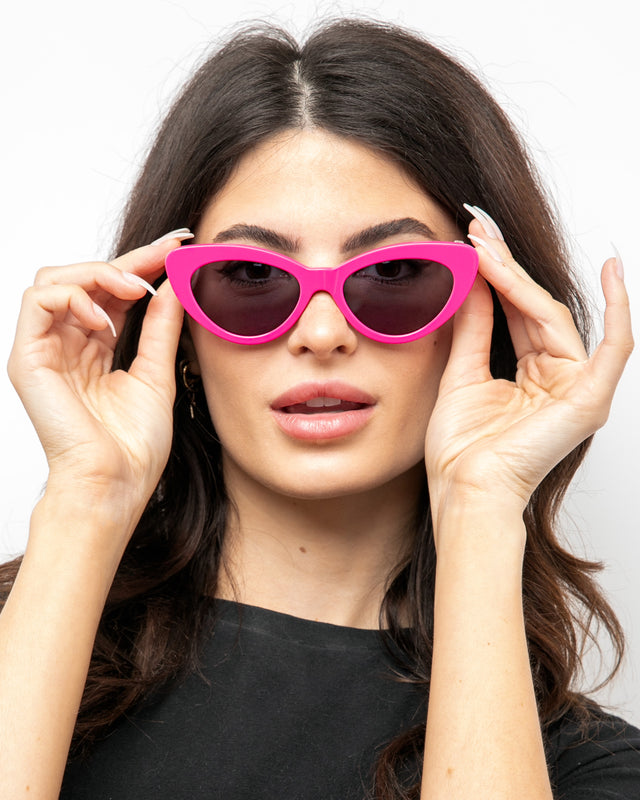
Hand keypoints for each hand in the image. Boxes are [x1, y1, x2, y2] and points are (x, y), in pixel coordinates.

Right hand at [7, 235, 187, 527]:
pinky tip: (105, 319)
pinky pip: (38, 300)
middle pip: (84, 277)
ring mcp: (44, 349)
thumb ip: (161, 328)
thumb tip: (173, 284)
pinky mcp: (27, 358)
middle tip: (167, 254)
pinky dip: (73, 296)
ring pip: (55, 279)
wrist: (116, 483)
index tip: (179, 247)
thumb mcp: (156, 373)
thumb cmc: (133, 444)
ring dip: (98, 274)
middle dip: (128, 260)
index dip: (143, 264)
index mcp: (95, 348)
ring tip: (134, 290)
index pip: (113, 292)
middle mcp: (66, 343)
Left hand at [425, 217, 632, 528]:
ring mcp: (577, 387)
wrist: (464, 488)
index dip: (497, 276)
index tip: (472, 240)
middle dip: (506, 267)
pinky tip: (612, 272)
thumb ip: (475, 326)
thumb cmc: (461, 448)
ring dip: (521, 279)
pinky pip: (615, 348)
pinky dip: (619, 310)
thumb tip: (474, 277)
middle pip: (536, 309)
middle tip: (477, 230)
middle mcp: (558, 377)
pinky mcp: (590, 398)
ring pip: (554, 318)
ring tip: (488, 246)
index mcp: (532, 374)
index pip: (517, 313)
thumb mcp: (464, 372)